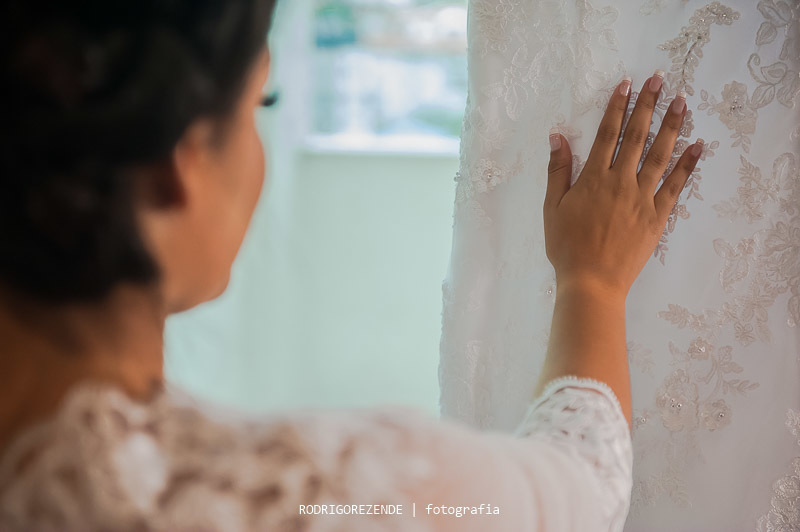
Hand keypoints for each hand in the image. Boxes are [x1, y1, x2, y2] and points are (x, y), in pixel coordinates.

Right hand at [543, 71, 702, 299]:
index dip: (617, 107)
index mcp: (593, 178)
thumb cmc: (566, 246)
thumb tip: (557, 137)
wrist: (592, 282)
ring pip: (660, 154)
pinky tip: (698, 146)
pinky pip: (675, 185)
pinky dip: (687, 165)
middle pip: (636, 136)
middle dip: (647, 105)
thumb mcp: (552, 207)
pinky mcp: (657, 216)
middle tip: (659, 79)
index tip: (627, 84)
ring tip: (682, 101)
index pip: (607, 134)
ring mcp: (642, 198)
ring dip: (672, 126)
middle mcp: (620, 182)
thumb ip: (558, 170)